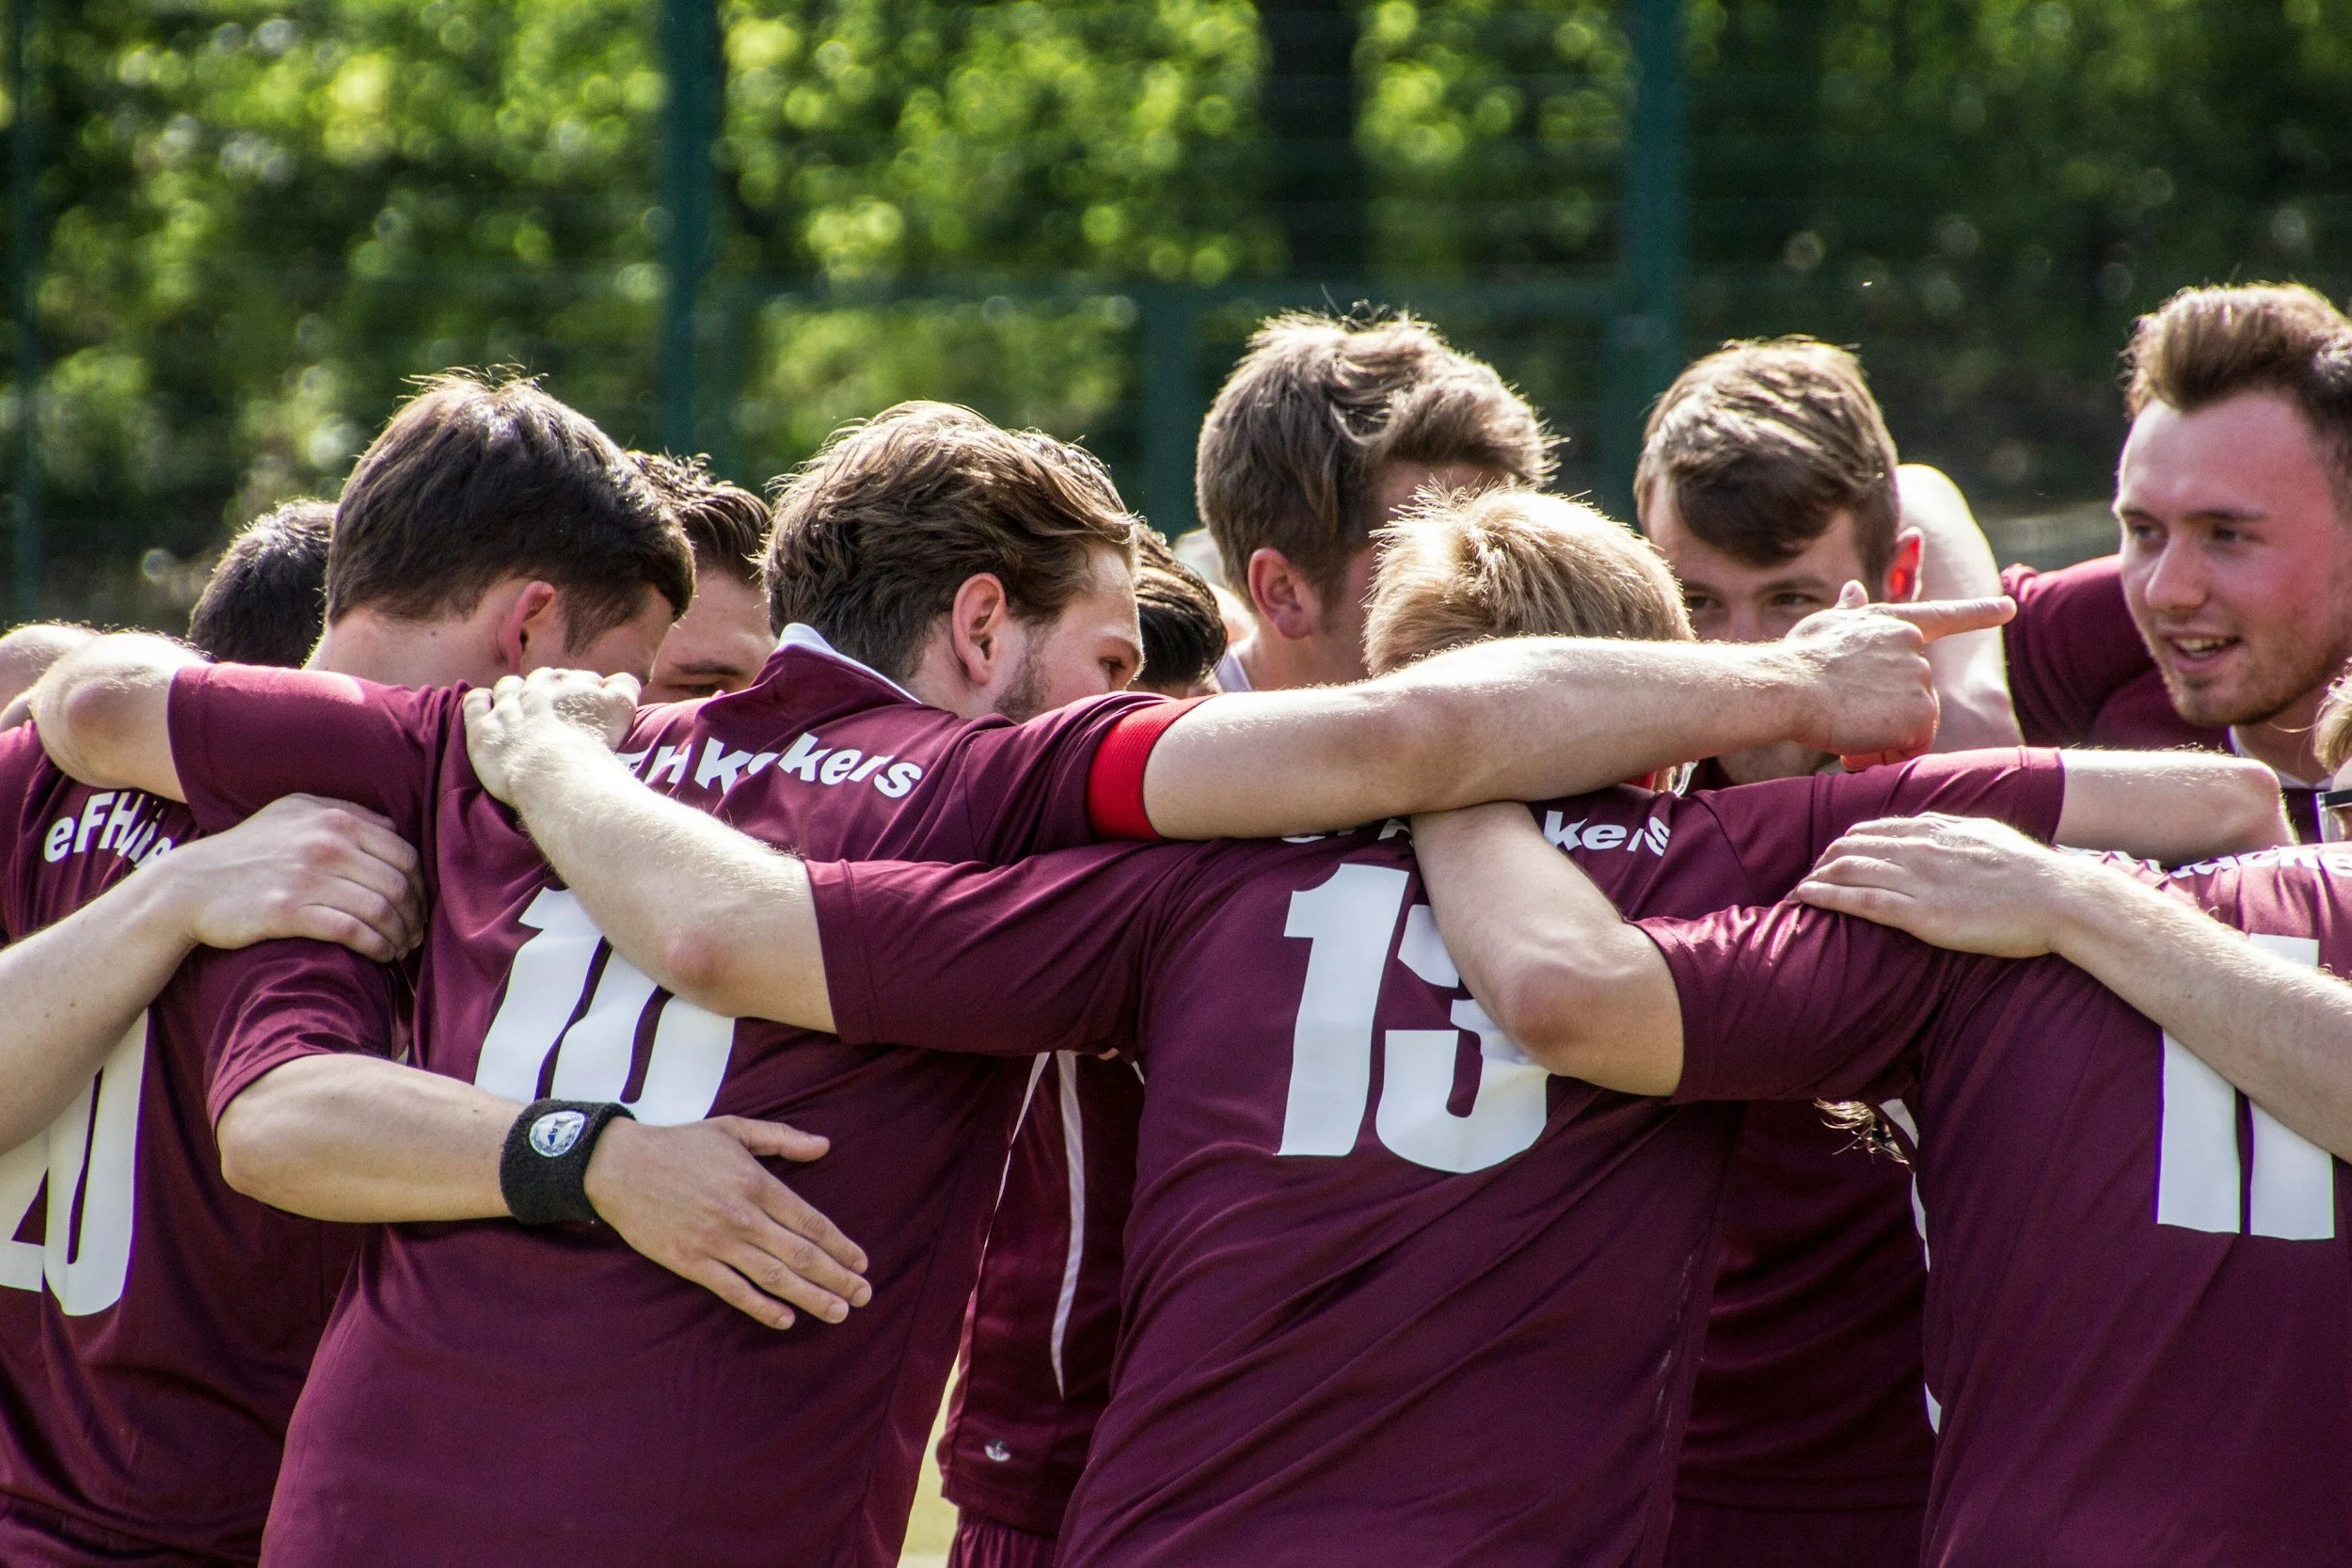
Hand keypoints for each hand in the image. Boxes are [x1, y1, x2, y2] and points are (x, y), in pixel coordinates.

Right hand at [160, 794, 423, 960]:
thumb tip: (392, 825)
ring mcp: (307, 876)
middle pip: (400, 883)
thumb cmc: (248, 851)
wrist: (189, 885)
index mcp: (334, 817)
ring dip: (401, 935)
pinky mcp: (289, 910)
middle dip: (416, 914)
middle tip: (416, 935)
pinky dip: (377, 946)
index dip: (422, 885)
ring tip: (402, 949)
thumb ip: (343, 813)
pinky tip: (381, 956)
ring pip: (382, 909)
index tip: (420, 907)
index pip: (405, 853)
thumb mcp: (293, 813)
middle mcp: (326, 842)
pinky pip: (353, 931)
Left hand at [464, 667, 639, 803]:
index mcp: (567, 682)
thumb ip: (624, 686)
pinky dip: (481, 700)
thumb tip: (619, 680)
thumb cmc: (592, 741)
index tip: (589, 707)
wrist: (555, 770)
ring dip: (513, 691)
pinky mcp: (483, 729)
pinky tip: (486, 705)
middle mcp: (534, 689)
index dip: (584, 692)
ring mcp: (506, 708)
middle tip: (556, 708)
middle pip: (540, 680)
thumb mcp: (622, 707)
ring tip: (520, 704)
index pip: (577, 679)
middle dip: (548, 688)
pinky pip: (475, 702)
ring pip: (507, 687)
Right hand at [584, 1115, 871, 1330]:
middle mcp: (742, 1216)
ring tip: (839, 1312)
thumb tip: (824, 1146)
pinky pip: (733, 1290)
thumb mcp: (734, 1129)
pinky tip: (785, 1319)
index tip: (861, 1261)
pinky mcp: (691, 1262)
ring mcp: (716, 1242)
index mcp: (756, 1182)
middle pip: (800, 1253)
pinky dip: (761, 1307)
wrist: (619, 1166)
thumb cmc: (680, 1145)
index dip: (840, 1245)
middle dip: (837, 1277)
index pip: (810, 1221)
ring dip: (811, 1297)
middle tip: (866, 1295)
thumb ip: (782, 1139)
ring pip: (774, 1277)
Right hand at [1779, 583, 2015, 768]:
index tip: (2008, 607)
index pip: (1944, 616)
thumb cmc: (1798, 660)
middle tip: (1848, 724)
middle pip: (1915, 694)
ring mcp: (1919, 679)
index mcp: (1892, 623)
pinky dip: (1888, 754)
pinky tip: (1857, 746)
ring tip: (1847, 734)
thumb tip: (1854, 588)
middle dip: (1888, 715)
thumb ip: (1850, 614)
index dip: (1979, 611)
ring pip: (1914, 723)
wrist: (1789, 687)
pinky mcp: (1920, 713)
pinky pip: (1913, 746)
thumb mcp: (1824, 627)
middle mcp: (1914, 647)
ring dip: (1884, 738)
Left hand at [1793, 812, 2092, 957]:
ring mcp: (1918, 879)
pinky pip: (1859, 900)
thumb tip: (1936, 831)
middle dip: (1822, 863)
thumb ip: (1954, 834)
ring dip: (1814, 880)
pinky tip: (1804, 898)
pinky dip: (1825, 896)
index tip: (1829, 860)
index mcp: (1936, 829)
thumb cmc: (2031, 873)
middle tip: (1806, 880)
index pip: (1872, 830)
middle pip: (1850, 847)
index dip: (1844, 845)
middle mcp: (1920, 847)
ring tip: (1795, 893)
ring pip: (1847, 870)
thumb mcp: (1986, 837)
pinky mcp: (1922, 913)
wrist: (2060, 898)